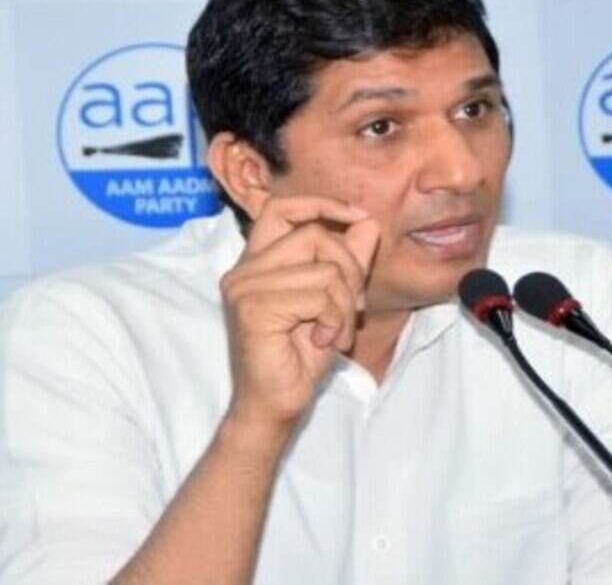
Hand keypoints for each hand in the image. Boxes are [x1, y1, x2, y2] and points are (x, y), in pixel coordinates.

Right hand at [219, 196, 380, 435]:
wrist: (275, 406)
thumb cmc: (299, 358)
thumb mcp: (333, 301)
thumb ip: (347, 261)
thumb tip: (368, 222)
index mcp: (257, 262)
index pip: (281, 207)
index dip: (321, 204)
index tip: (357, 217)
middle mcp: (243, 270)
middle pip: (314, 235)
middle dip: (350, 270)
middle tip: (353, 307)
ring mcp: (244, 288)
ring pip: (324, 269)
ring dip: (344, 305)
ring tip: (336, 333)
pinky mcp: (254, 308)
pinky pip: (319, 296)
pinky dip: (335, 320)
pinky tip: (323, 342)